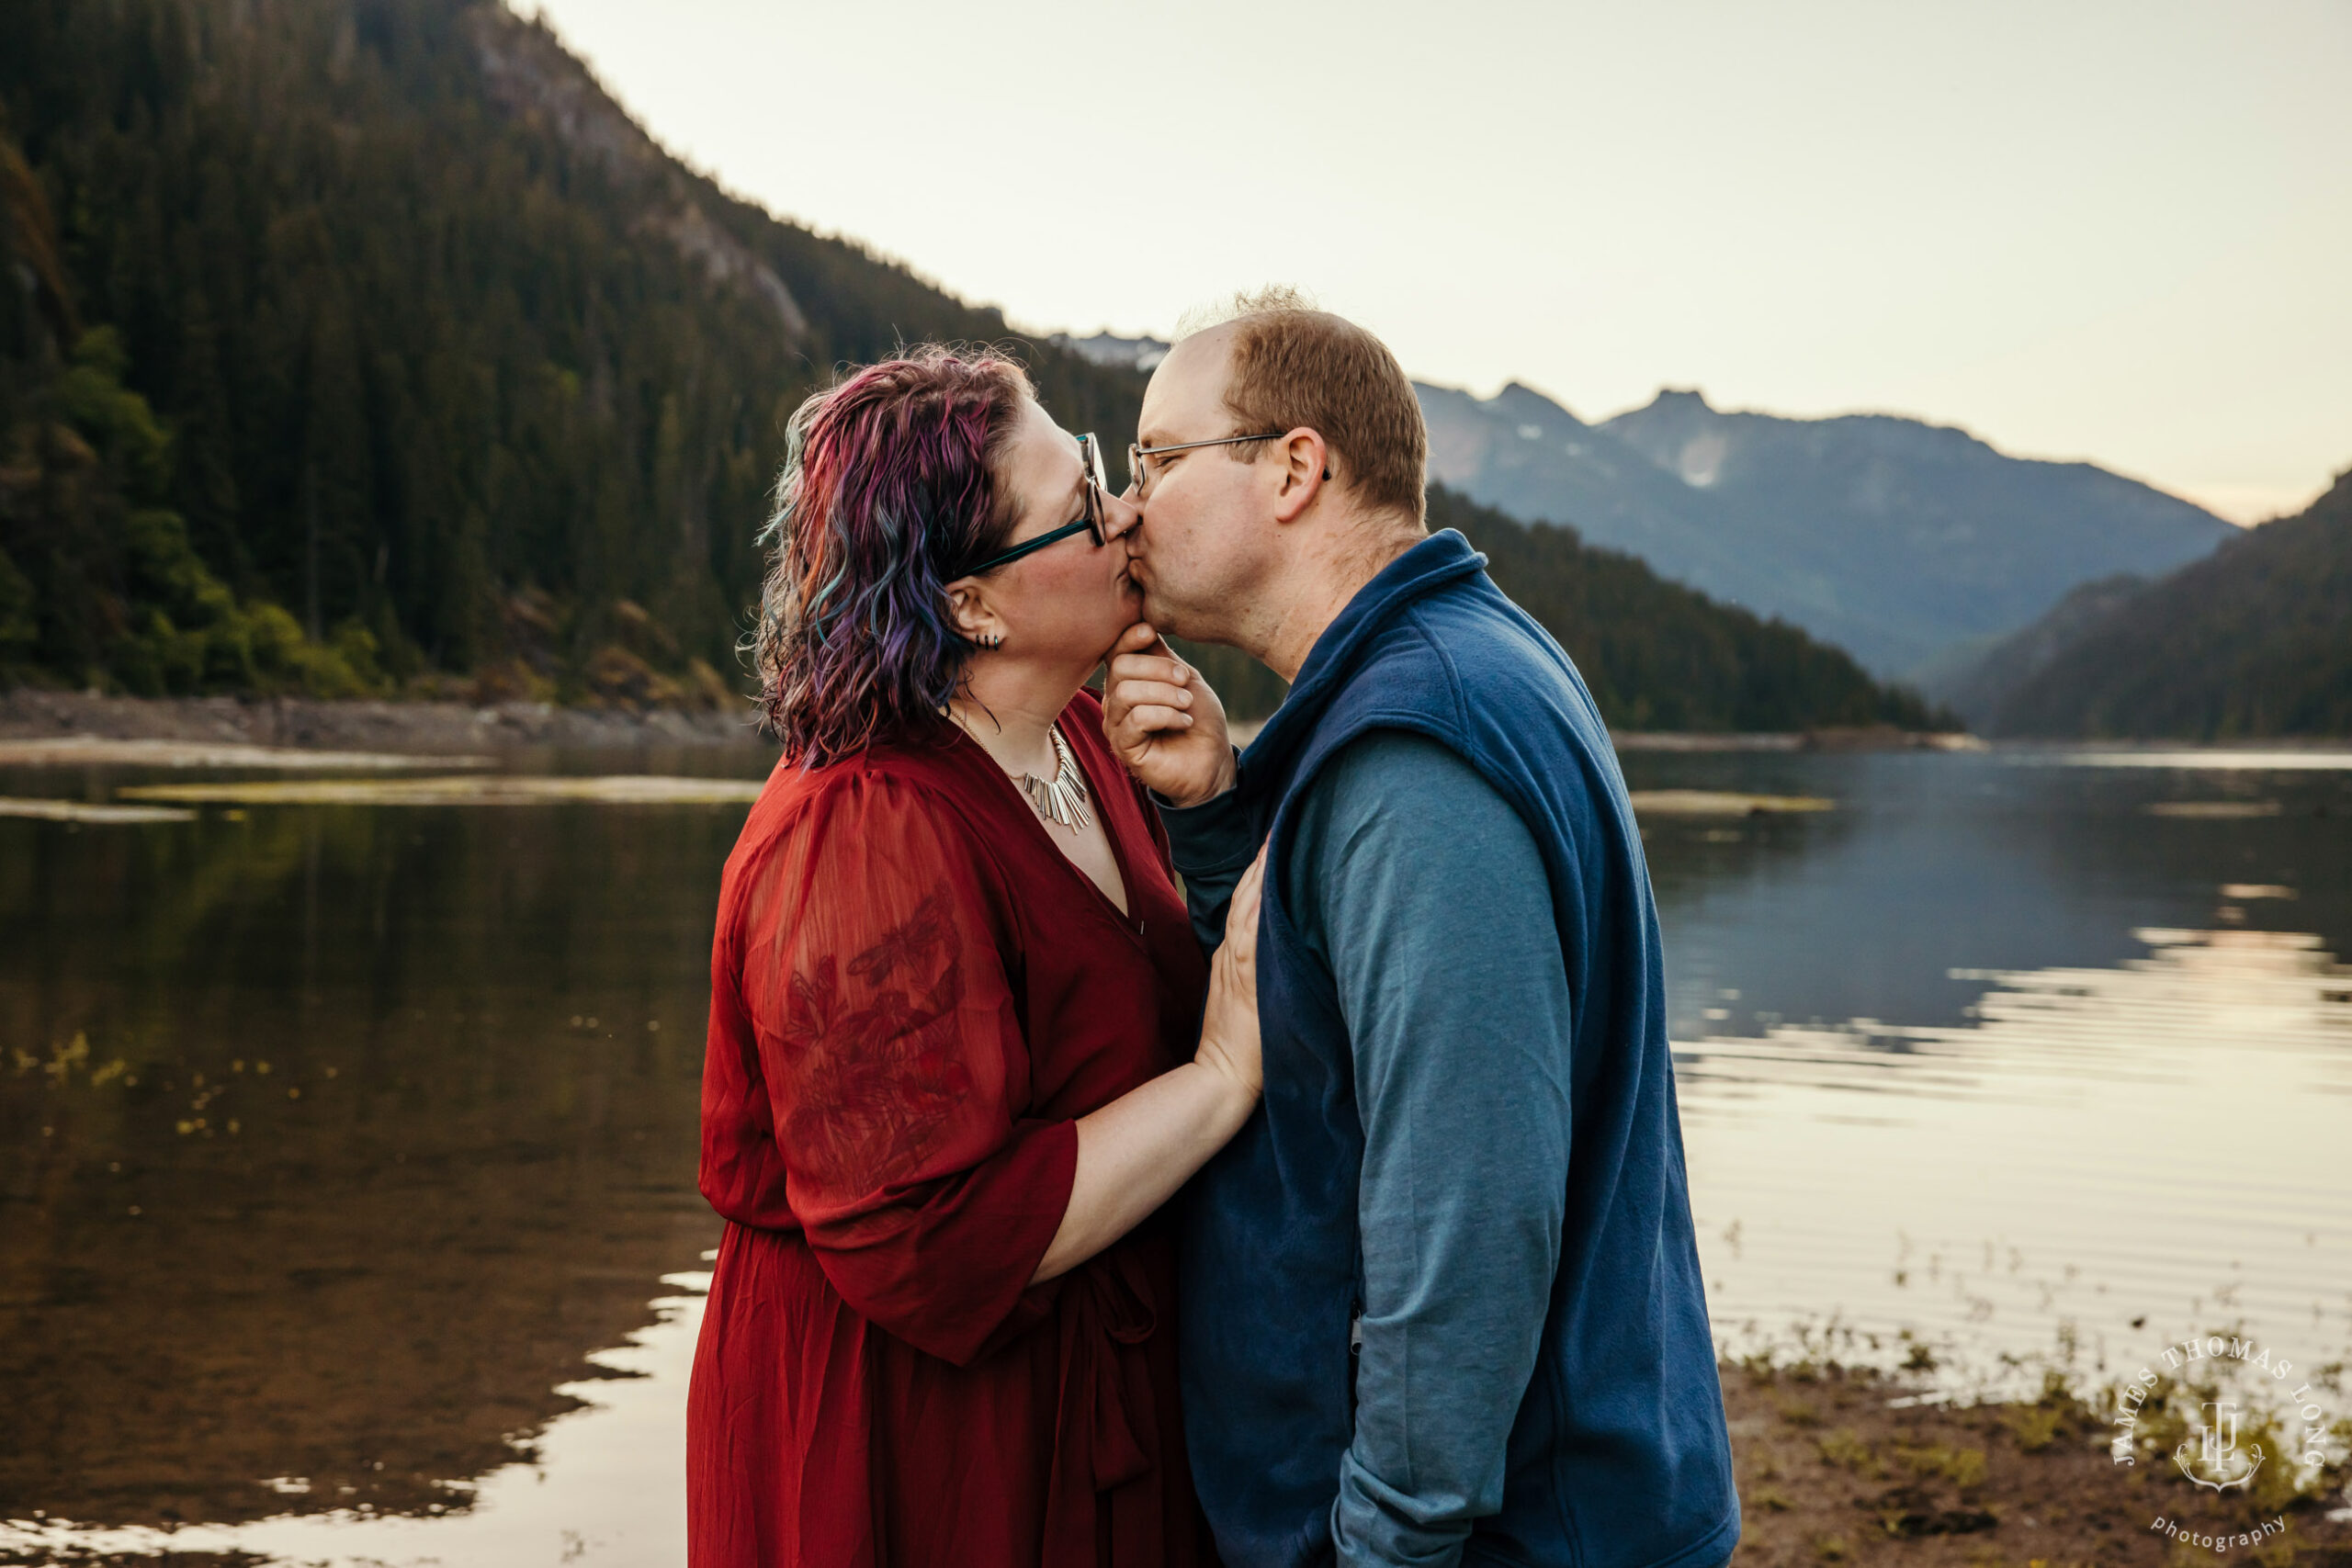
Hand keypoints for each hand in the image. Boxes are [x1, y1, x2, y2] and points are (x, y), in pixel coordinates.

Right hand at [1102, 622, 1236, 808]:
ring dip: (1164, 694)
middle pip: (1120, 668)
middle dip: (1159, 669)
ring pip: (1126, 693)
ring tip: (1186, 704)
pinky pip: (1136, 719)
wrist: (1212, 760)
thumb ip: (1160, 654)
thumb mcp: (1183, 678)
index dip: (1129, 638)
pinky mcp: (1124, 748)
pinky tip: (1184, 722)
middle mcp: (1115, 701)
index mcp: (1127, 680)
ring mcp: (1116, 725)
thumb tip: (1143, 620)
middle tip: (1185, 681)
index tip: (1151, 633)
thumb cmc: (1198, 718)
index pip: (1114, 651)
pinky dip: (1165, 716)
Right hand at [1193, 845, 1266, 1100]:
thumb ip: (1256, 967)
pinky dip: (1260, 904)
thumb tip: (1281, 943)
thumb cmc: (1238, 1043)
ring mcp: (1240, 962)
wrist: (1222, 1076)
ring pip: (1249, 905)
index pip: (1247, 900)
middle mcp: (1235, 951)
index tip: (1277, 837)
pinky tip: (1270, 882)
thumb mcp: (1243, 995)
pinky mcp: (1248, 977)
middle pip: (1248, 893)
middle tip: (1281, 821)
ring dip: (1263, 872)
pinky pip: (1254, 932)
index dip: (1259, 869)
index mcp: (1234, 954)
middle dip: (1264, 858)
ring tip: (1278, 839)